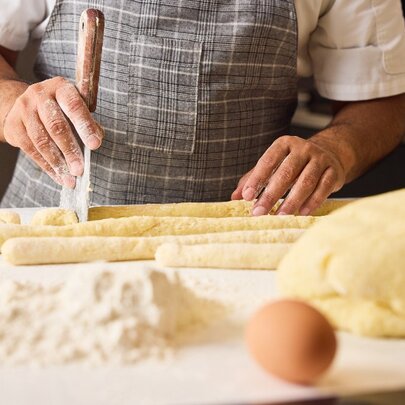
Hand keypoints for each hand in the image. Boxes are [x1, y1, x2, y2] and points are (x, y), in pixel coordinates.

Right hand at [3, 76, 103, 187]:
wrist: (28, 106)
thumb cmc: (61, 109)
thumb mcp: (76, 108)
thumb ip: (89, 122)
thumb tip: (97, 139)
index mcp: (61, 87)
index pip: (74, 106)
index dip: (85, 126)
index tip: (95, 145)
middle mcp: (40, 94)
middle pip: (56, 125)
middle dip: (70, 150)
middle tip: (80, 169)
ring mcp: (24, 109)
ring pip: (42, 140)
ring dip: (58, 163)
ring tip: (70, 179)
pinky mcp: (14, 125)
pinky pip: (31, 150)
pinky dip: (47, 166)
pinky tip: (58, 176)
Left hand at [231, 136, 345, 215]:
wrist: (330, 153)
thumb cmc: (293, 163)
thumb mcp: (273, 166)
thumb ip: (253, 179)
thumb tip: (234, 197)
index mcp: (284, 144)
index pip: (268, 161)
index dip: (257, 179)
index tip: (247, 197)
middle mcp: (303, 149)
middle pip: (286, 173)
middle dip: (271, 195)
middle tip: (259, 212)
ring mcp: (320, 159)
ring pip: (306, 181)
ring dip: (292, 201)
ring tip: (280, 216)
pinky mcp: (334, 171)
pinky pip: (323, 188)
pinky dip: (312, 202)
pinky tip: (302, 213)